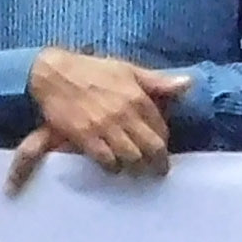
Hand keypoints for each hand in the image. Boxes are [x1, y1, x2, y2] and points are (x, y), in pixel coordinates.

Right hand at [7, 50, 189, 190]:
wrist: (53, 73)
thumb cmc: (92, 70)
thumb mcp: (127, 70)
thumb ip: (157, 81)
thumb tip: (188, 83)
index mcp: (137, 96)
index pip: (161, 129)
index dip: (163, 142)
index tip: (161, 148)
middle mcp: (124, 113)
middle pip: (151, 148)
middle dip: (157, 163)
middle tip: (157, 171)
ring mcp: (104, 126)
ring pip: (132, 157)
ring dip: (136, 167)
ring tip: (136, 170)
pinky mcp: (85, 137)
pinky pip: (106, 160)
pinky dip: (112, 167)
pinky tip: (113, 166)